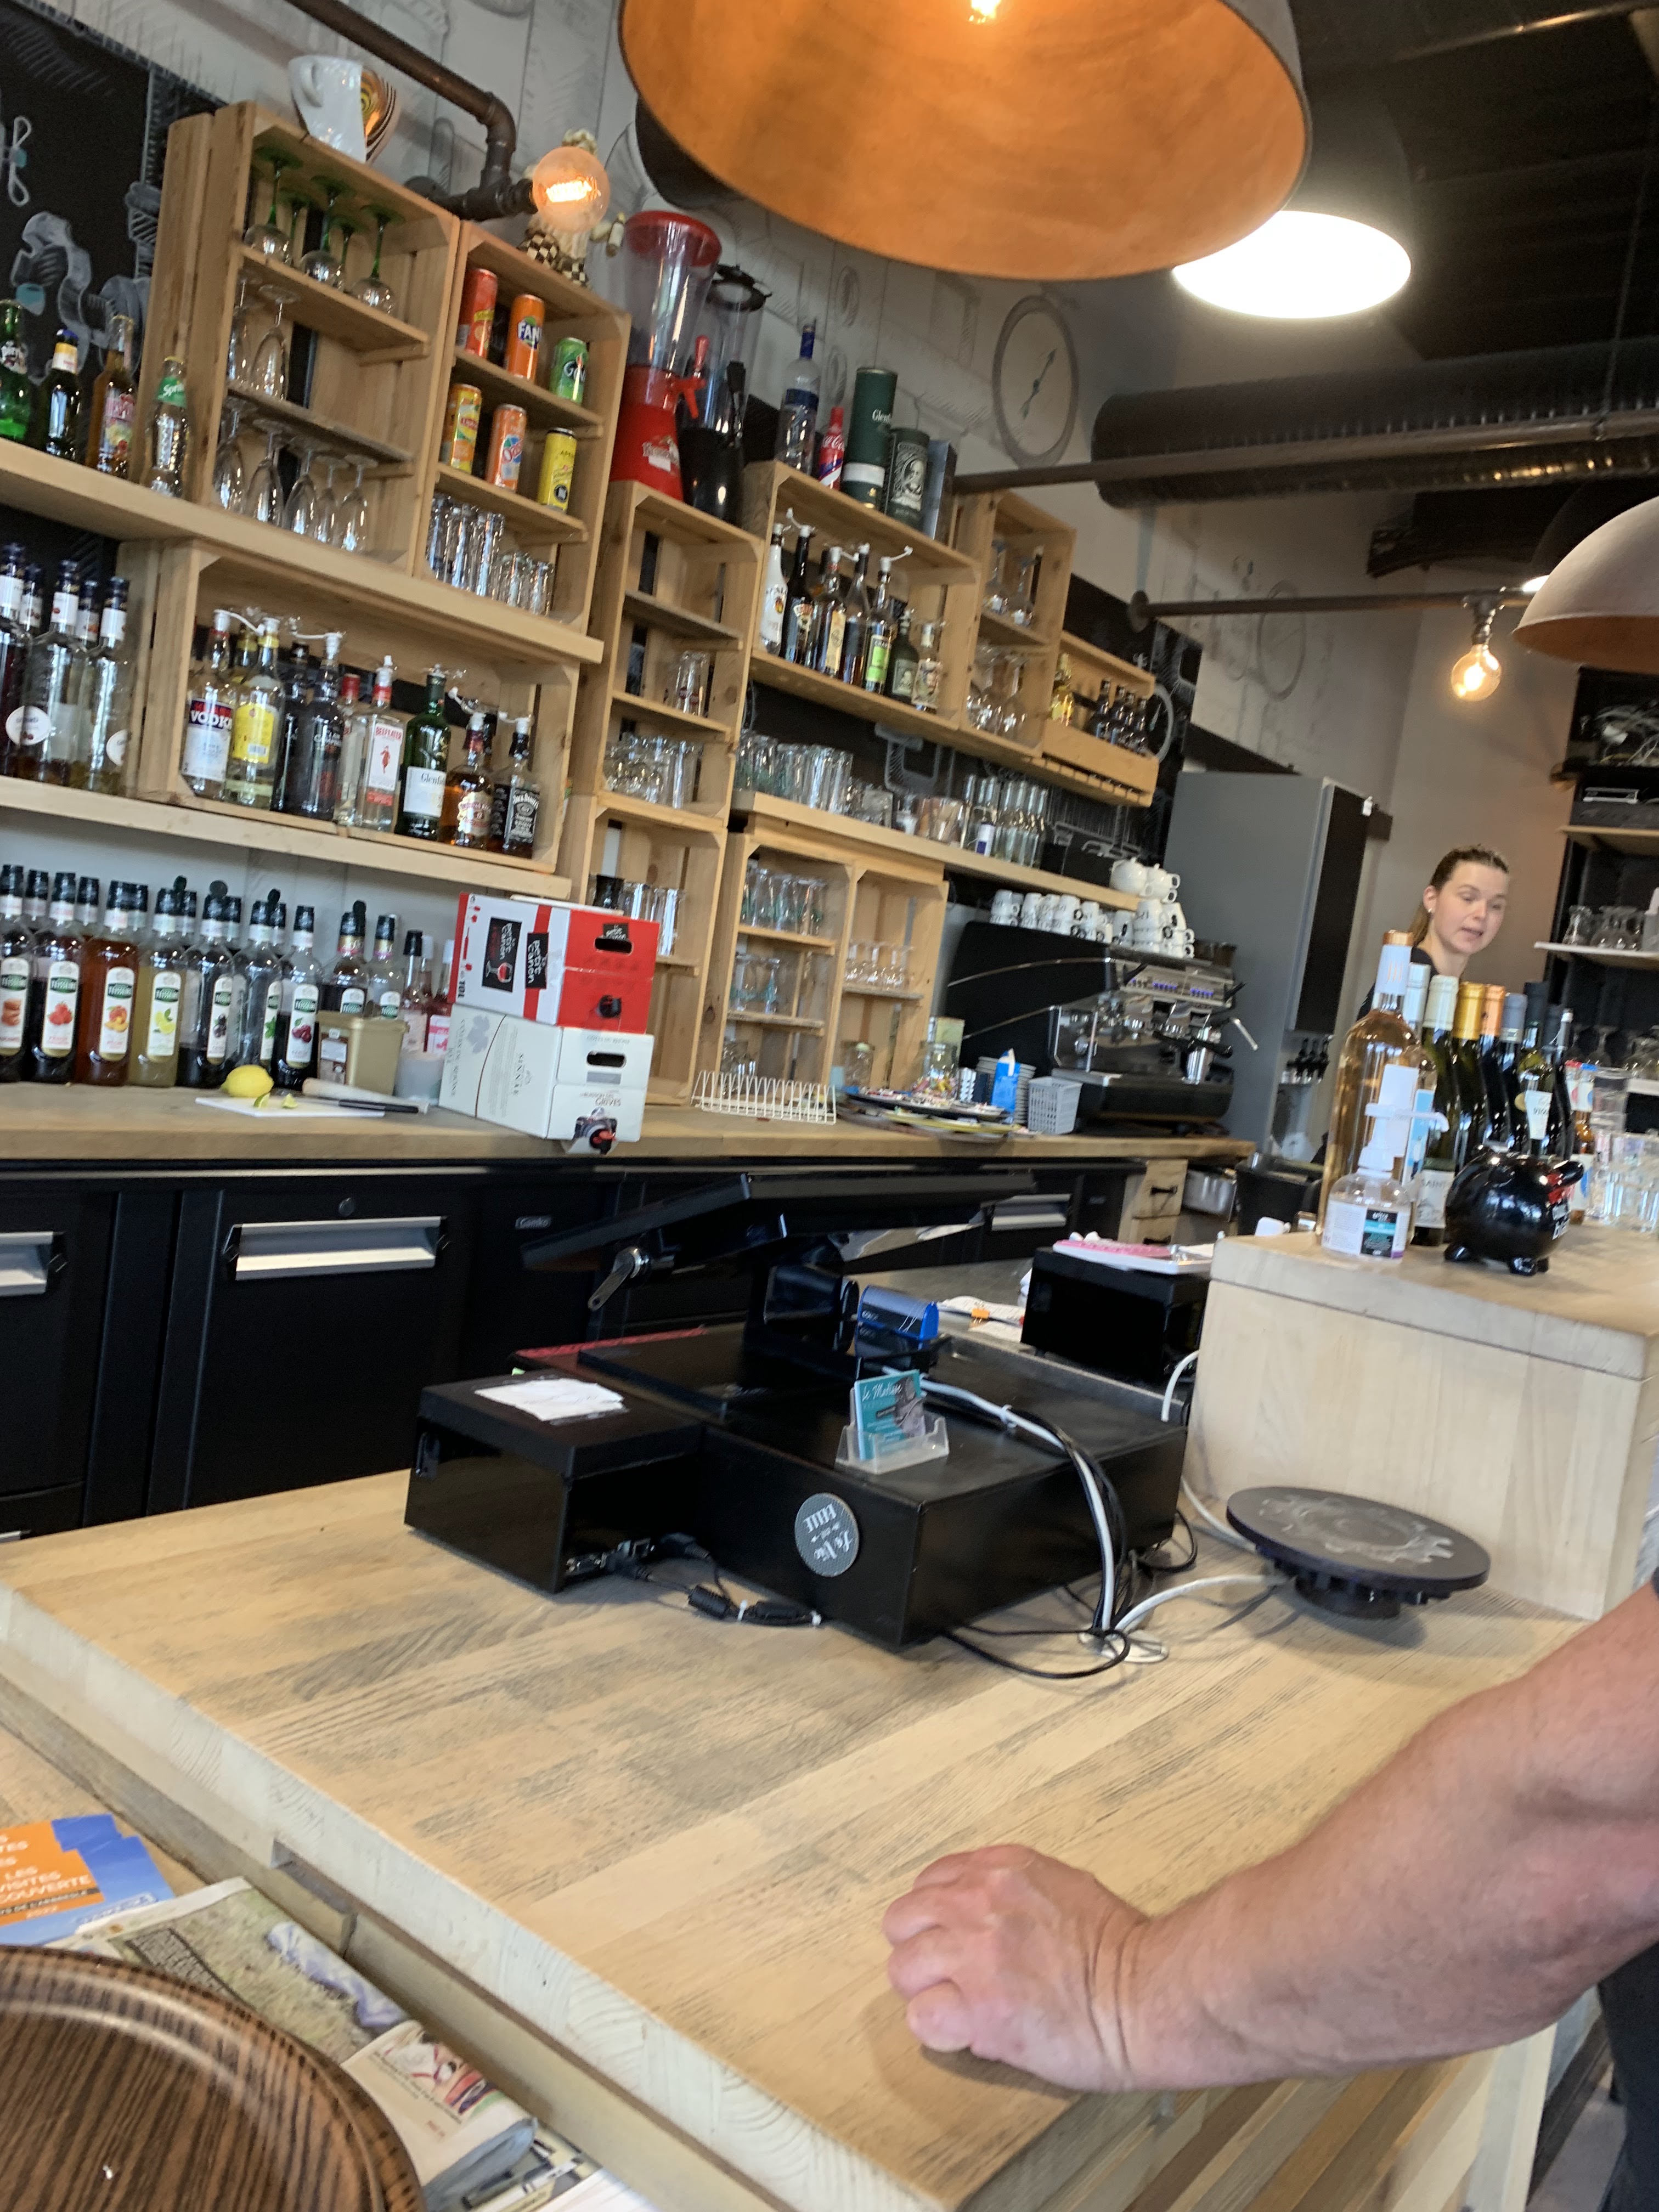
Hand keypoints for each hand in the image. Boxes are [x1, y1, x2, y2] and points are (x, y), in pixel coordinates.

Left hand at [883, 1845, 1146, 2090]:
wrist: (1150, 1995)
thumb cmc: (1121, 1949)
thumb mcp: (1063, 1887)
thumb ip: (1013, 1891)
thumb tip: (981, 1911)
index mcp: (1002, 1869)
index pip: (930, 1881)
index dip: (936, 1916)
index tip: (952, 1938)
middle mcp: (980, 1902)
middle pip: (902, 1921)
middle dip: (920, 1950)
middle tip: (950, 1978)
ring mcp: (976, 1955)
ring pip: (903, 1968)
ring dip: (927, 1991)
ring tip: (960, 2007)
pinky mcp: (979, 2010)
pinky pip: (921, 2017)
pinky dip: (938, 2029)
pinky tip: (967, 2032)